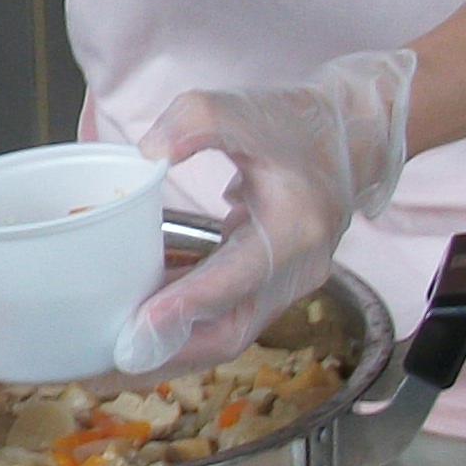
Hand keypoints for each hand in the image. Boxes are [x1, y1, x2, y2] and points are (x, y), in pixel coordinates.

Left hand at [112, 49, 417, 376]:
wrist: (349, 135)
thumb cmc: (294, 122)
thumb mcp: (242, 109)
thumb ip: (196, 121)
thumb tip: (148, 152)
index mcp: (294, 228)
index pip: (235, 281)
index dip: (186, 305)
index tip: (140, 322)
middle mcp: (298, 268)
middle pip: (232, 330)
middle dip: (174, 349)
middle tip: (116, 355)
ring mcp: (290, 281)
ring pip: (230, 330)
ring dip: (177, 342)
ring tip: (118, 350)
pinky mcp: (276, 281)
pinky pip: (231, 312)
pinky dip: (190, 320)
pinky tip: (145, 316)